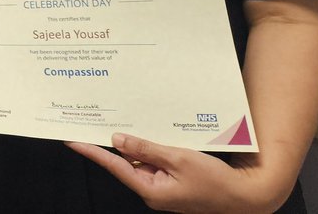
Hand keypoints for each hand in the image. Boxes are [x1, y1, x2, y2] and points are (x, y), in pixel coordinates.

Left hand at [67, 133, 272, 213]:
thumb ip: (146, 149)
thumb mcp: (178, 159)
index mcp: (150, 189)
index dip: (91, 151)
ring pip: (140, 161)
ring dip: (135, 144)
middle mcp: (152, 191)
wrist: (245, 196)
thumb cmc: (215, 181)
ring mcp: (163, 188)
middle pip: (125, 162)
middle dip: (112, 143)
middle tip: (94, 121)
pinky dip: (150, 149)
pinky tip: (149, 134)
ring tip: (122, 120)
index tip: (71, 140)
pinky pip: (154, 163)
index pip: (113, 165)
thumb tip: (117, 139)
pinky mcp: (173, 184)